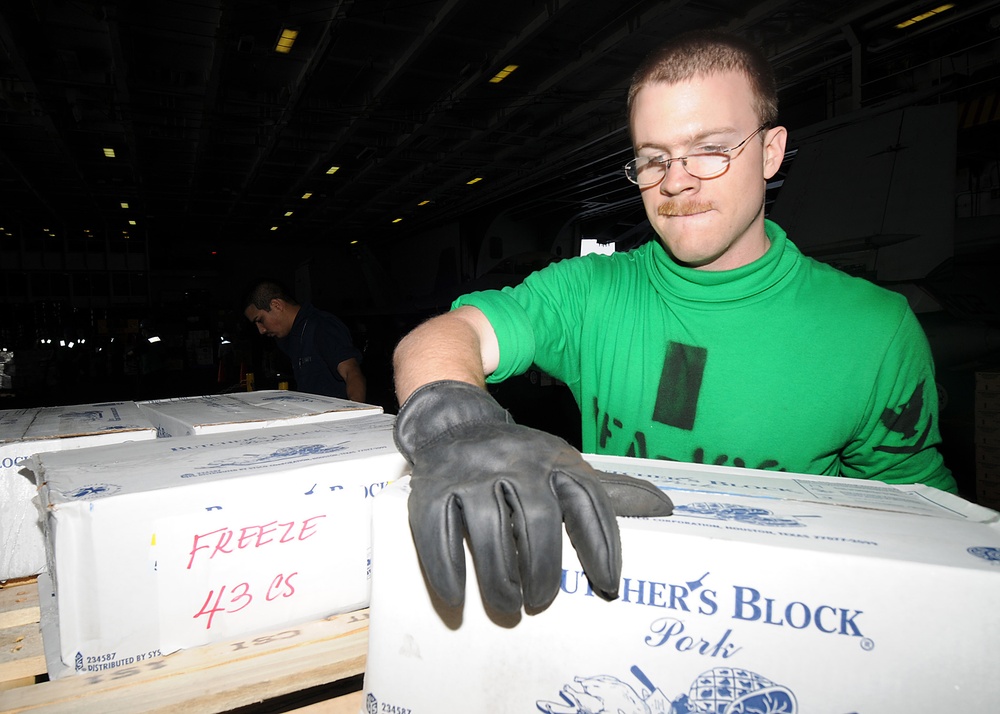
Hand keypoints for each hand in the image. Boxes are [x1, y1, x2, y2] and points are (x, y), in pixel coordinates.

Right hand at [393, 380, 672, 613]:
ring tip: (508, 606)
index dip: (602, 546)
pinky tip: (458, 598)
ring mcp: (471, 475)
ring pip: (489, 531)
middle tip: (540, 602)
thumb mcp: (564, 467)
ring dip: (498, 578)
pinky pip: (438, 533)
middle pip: (536, 522)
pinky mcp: (432, 489)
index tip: (608, 586)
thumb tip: (665, 508)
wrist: (454, 423)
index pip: (587, 501)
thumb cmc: (519, 460)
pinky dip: (447, 570)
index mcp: (554, 460)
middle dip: (541, 570)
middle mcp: (514, 463)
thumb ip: (608, 492)